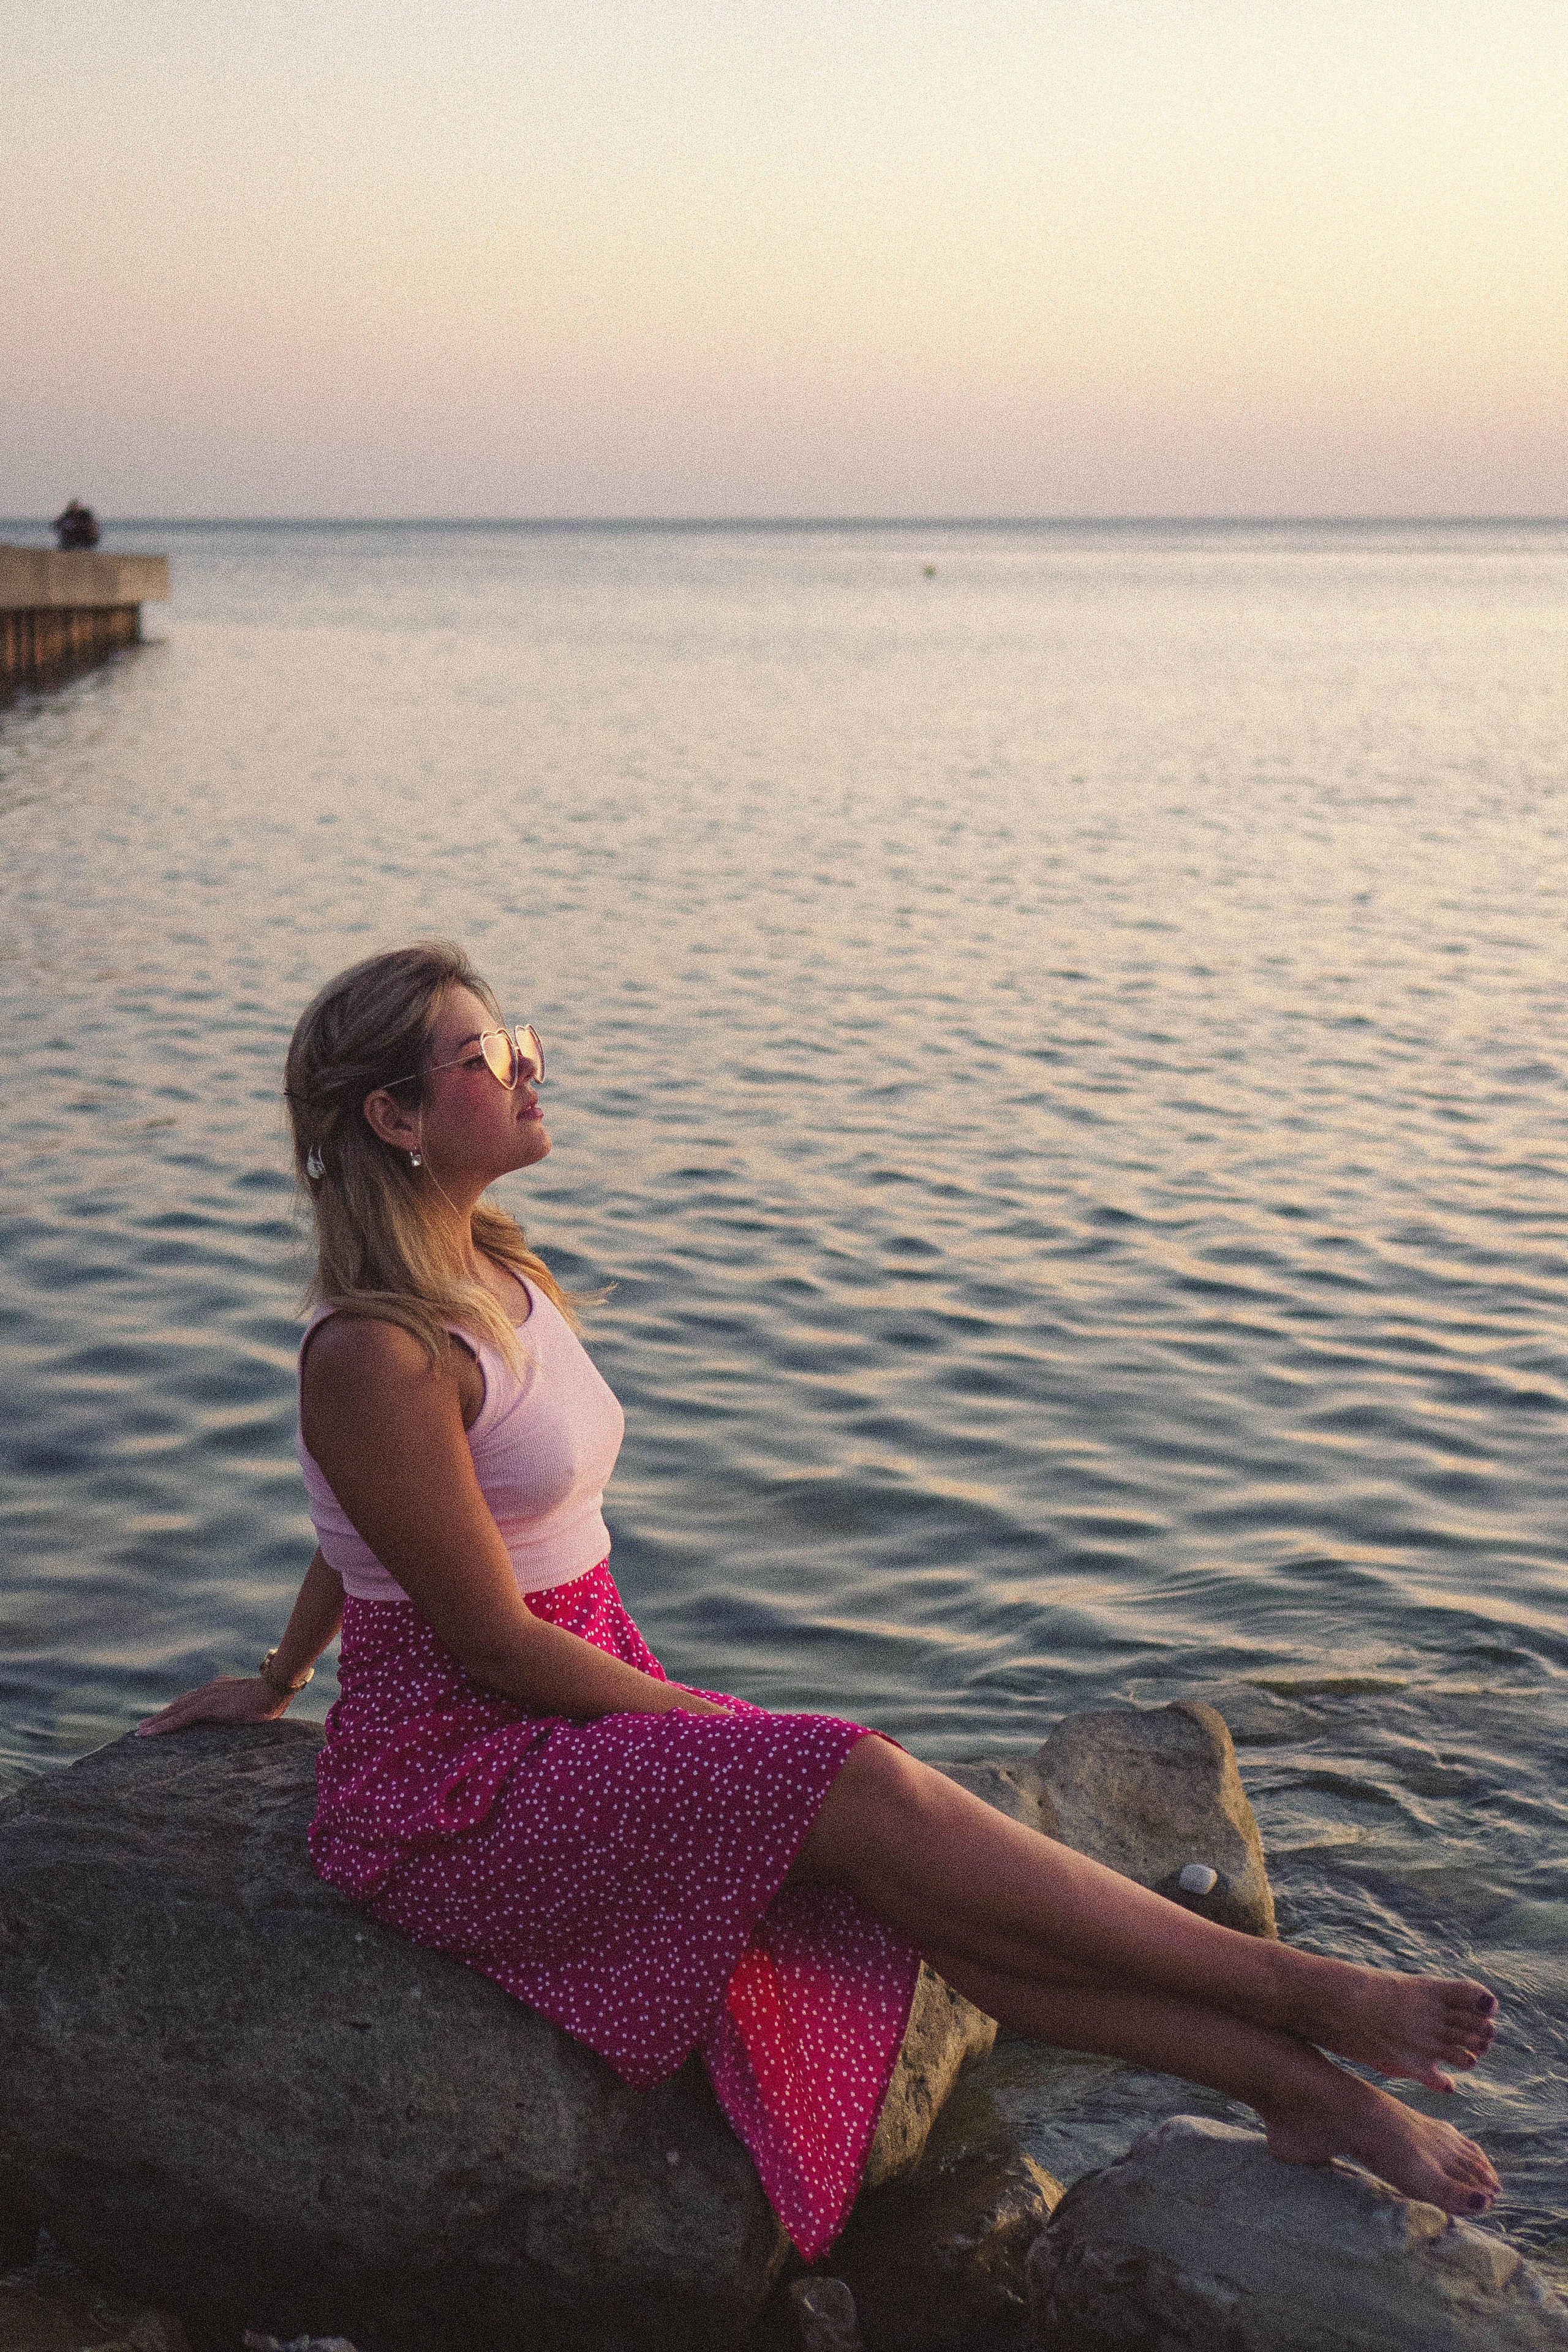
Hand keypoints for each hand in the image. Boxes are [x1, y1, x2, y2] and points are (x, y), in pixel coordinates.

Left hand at [136, 1675, 293, 1736]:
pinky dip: (164, 1725)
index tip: (165, 1717)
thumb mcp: (251, 1705)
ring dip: (157, 1721)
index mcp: (218, 1690)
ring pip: (174, 1710)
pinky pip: (179, 1718)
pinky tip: (151, 1732)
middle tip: (144, 1726)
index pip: (193, 1700)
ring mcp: (206, 1697)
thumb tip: (244, 1720)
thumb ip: (241, 1710)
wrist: (273, 1691)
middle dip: (161, 1716)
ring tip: (142, 1731)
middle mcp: (208, 1690)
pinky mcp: (206, 1706)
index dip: (177, 1709)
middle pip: (179, 1704)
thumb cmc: (270, 1700)